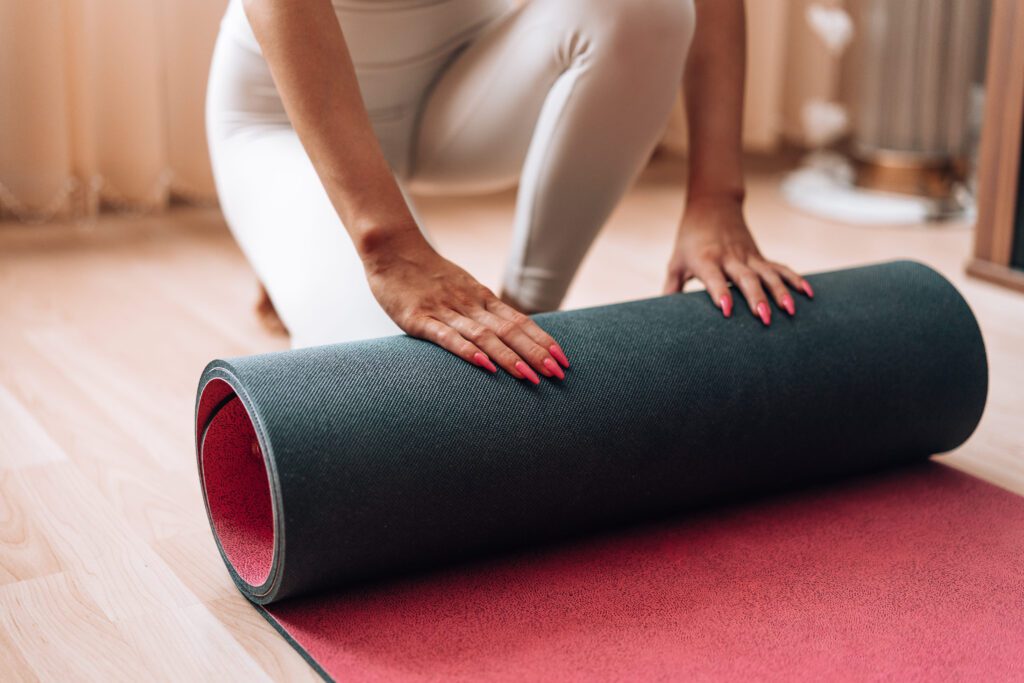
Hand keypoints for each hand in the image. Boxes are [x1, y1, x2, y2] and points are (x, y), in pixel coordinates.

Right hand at [363, 230, 569, 383]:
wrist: (392, 249)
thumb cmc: (426, 274)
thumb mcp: (461, 288)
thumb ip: (481, 309)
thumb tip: (508, 331)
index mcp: (481, 298)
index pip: (520, 321)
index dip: (542, 340)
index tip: (563, 360)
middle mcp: (469, 304)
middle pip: (509, 331)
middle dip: (535, 353)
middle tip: (556, 374)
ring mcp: (445, 311)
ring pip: (484, 336)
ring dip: (509, 357)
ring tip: (530, 377)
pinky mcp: (419, 319)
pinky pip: (446, 337)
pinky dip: (467, 351)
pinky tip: (483, 365)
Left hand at [663, 196, 812, 324]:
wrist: (712, 206)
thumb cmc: (688, 240)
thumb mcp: (676, 262)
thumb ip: (671, 289)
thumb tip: (661, 318)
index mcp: (706, 260)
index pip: (713, 278)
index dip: (720, 293)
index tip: (726, 310)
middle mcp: (729, 257)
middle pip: (745, 278)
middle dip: (756, 298)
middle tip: (765, 318)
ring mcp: (748, 256)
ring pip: (767, 274)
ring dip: (780, 292)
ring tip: (791, 311)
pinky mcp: (760, 256)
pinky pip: (780, 267)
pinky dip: (795, 279)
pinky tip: (808, 293)